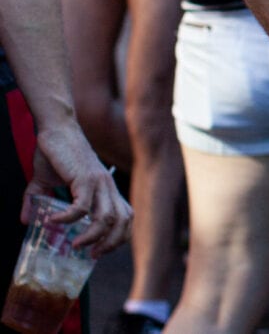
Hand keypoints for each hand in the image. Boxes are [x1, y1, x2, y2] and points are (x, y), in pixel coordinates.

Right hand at [27, 125, 129, 254]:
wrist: (56, 129)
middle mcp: (108, 186)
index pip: (126, 217)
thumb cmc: (55, 153)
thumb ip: (39, 200)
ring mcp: (98, 182)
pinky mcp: (85, 178)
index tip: (101, 250)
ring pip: (106, 218)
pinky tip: (54, 221)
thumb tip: (25, 220)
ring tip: (75, 244)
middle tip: (92, 254)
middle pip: (123, 221)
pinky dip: (69, 219)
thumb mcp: (47, 181)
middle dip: (110, 243)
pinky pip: (81, 207)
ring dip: (92, 236)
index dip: (119, 236)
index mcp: (107, 189)